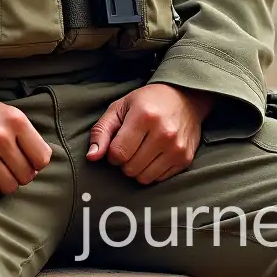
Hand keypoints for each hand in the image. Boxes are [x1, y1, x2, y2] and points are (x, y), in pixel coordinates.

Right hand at [0, 92, 51, 195]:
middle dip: (20, 175)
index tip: (26, 161)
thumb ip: (22, 132)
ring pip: (9, 186)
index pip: (42, 158)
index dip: (36, 164)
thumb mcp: (2, 111)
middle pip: (27, 176)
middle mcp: (0, 135)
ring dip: (4, 182)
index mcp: (14, 120)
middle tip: (8, 167)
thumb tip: (41, 160)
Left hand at [85, 83, 213, 184]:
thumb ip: (101, 131)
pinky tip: (155, 154)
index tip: (117, 143)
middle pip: (130, 168)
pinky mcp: (185, 159)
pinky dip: (153, 171)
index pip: (118, 153)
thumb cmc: (147, 101)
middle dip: (125, 161)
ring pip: (144, 178)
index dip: (112, 153)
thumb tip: (91, 157)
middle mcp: (163, 133)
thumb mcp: (119, 107)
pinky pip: (159, 179)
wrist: (184, 97)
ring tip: (142, 150)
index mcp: (144, 116)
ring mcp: (177, 147)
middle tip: (130, 146)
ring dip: (138, 168)